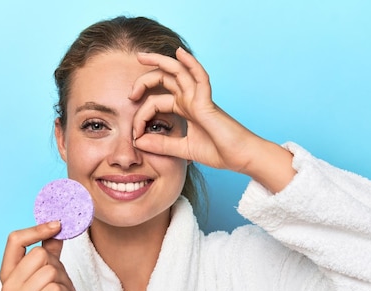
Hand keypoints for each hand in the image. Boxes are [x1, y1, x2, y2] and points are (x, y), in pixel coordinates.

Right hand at [0, 221, 74, 290]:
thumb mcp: (47, 279)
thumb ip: (49, 254)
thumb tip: (56, 229)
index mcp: (8, 274)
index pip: (15, 240)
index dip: (37, 229)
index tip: (58, 225)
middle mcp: (7, 286)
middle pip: (39, 254)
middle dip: (59, 266)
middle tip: (63, 281)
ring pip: (50, 271)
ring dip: (65, 281)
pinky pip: (55, 288)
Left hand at [130, 47, 252, 171]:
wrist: (240, 157)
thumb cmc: (218, 151)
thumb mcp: (182, 149)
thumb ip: (162, 145)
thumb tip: (138, 142)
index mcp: (184, 109)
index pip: (155, 102)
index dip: (141, 116)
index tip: (135, 134)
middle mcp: (190, 99)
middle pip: (164, 80)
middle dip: (144, 79)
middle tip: (130, 93)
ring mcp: (199, 98)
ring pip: (178, 72)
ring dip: (159, 61)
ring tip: (141, 56)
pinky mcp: (208, 102)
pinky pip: (200, 77)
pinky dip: (190, 63)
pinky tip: (179, 53)